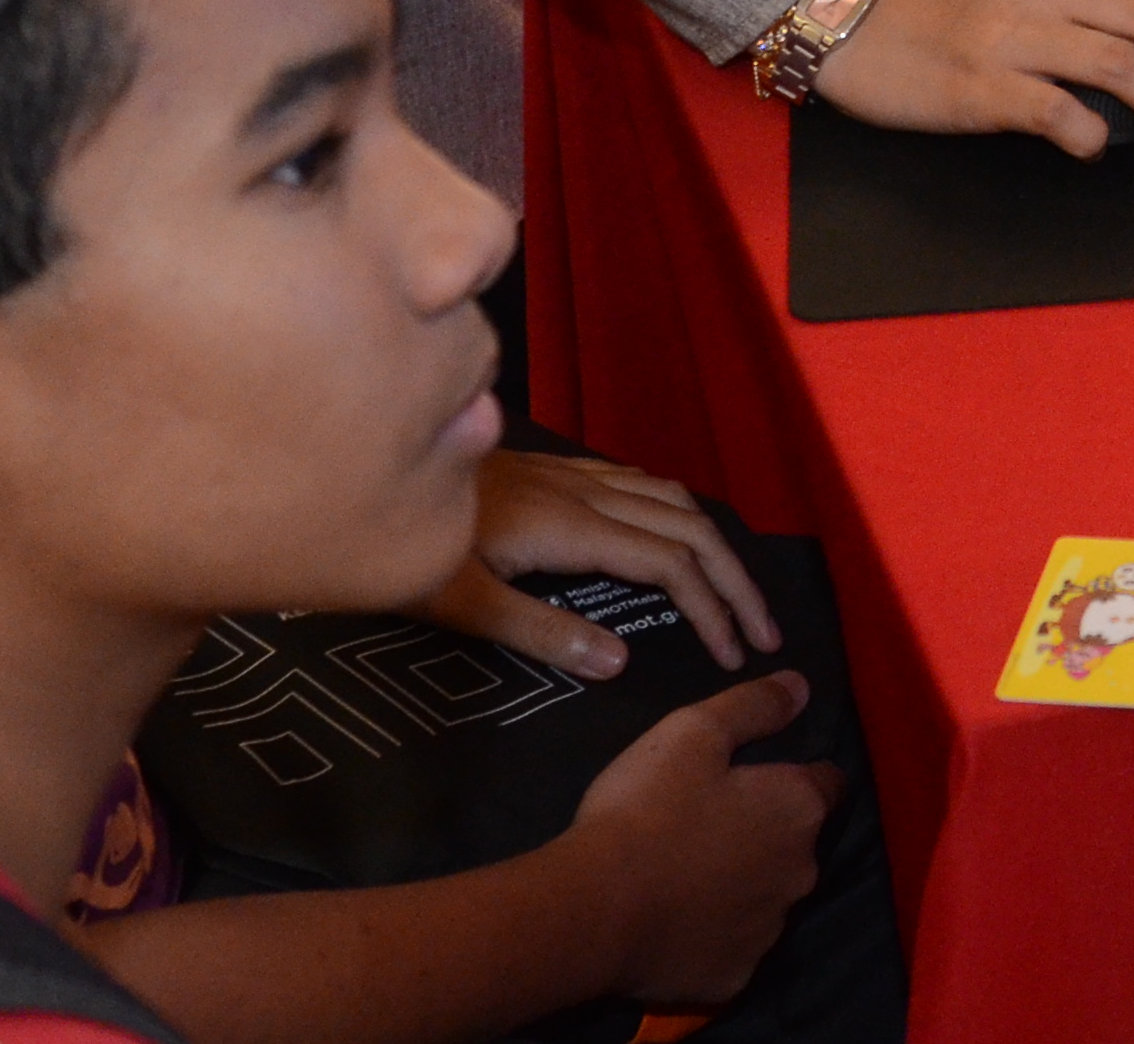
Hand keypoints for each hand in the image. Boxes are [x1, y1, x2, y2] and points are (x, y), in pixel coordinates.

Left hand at [420, 447, 782, 676]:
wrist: (368, 470)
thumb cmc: (404, 551)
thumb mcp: (462, 603)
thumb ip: (541, 632)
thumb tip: (621, 662)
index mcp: (571, 526)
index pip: (671, 563)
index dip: (713, 608)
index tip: (734, 655)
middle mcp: (584, 492)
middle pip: (689, 527)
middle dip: (736, 579)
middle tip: (765, 632)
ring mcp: (573, 475)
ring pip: (673, 498)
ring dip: (715, 545)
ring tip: (736, 592)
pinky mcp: (558, 471)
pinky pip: (645, 484)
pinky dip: (682, 515)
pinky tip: (678, 536)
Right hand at [551, 671, 837, 1009]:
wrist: (593, 910)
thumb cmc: (648, 810)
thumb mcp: (693, 732)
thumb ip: (754, 706)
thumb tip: (802, 687)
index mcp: (798, 810)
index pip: (826, 783)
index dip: (795, 774)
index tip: (756, 776)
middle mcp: (800, 873)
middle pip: (796, 843)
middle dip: (766, 831)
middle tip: (707, 822)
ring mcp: (768, 931)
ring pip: (767, 896)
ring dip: (742, 883)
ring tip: (686, 872)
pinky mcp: (734, 976)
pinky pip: (734, 945)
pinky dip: (714, 931)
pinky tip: (677, 918)